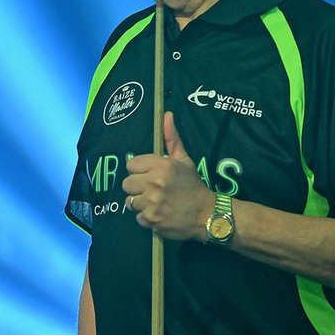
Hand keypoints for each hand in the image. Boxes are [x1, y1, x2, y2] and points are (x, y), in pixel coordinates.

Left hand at [121, 112, 212, 240]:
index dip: (139, 171)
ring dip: (140, 203)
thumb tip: (166, 114)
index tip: (149, 176)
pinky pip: (137, 217)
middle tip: (152, 190)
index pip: (131, 165)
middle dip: (137, 188)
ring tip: (155, 202)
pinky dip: (147, 218)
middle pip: (126, 184)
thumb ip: (171, 138)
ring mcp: (152, 203)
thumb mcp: (183, 160)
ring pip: (129, 202)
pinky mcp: (152, 219)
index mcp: (162, 166)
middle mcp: (155, 183)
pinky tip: (159, 214)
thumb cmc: (193, 186)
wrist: (207, 215)